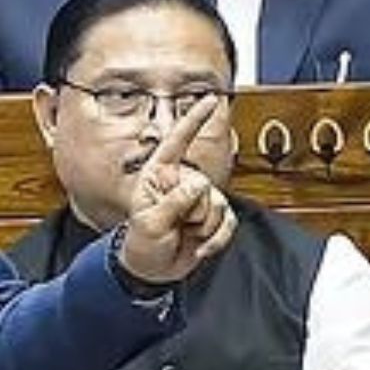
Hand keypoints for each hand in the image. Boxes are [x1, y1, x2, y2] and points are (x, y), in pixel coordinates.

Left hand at [118, 96, 237, 283]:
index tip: (209, 99)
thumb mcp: (149, 223)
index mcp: (160, 175)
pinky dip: (216, 239)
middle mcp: (182, 182)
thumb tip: (198, 187)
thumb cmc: (142, 243)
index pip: (177, 142)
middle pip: (204, 186)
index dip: (194, 120)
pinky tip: (199, 246)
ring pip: (218, 205)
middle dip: (192, 211)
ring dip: (202, 227)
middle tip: (174, 225)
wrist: (152, 270)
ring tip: (183, 234)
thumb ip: (173, 203)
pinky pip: (228, 223)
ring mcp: (199, 200)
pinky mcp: (214, 219)